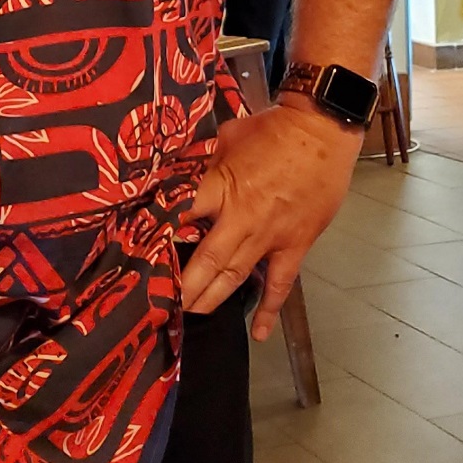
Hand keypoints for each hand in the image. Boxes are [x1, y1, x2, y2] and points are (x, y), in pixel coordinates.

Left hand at [180, 97, 362, 339]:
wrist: (322, 131)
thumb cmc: (272, 130)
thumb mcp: (227, 137)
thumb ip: (205, 163)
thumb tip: (180, 175)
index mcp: (220, 188)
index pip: (182, 218)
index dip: (160, 238)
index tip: (140, 256)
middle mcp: (241, 218)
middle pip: (204, 259)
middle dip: (182, 285)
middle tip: (161, 303)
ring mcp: (269, 236)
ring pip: (234, 275)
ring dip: (211, 298)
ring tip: (190, 314)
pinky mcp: (295, 246)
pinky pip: (280, 284)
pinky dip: (269, 310)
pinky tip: (259, 333)